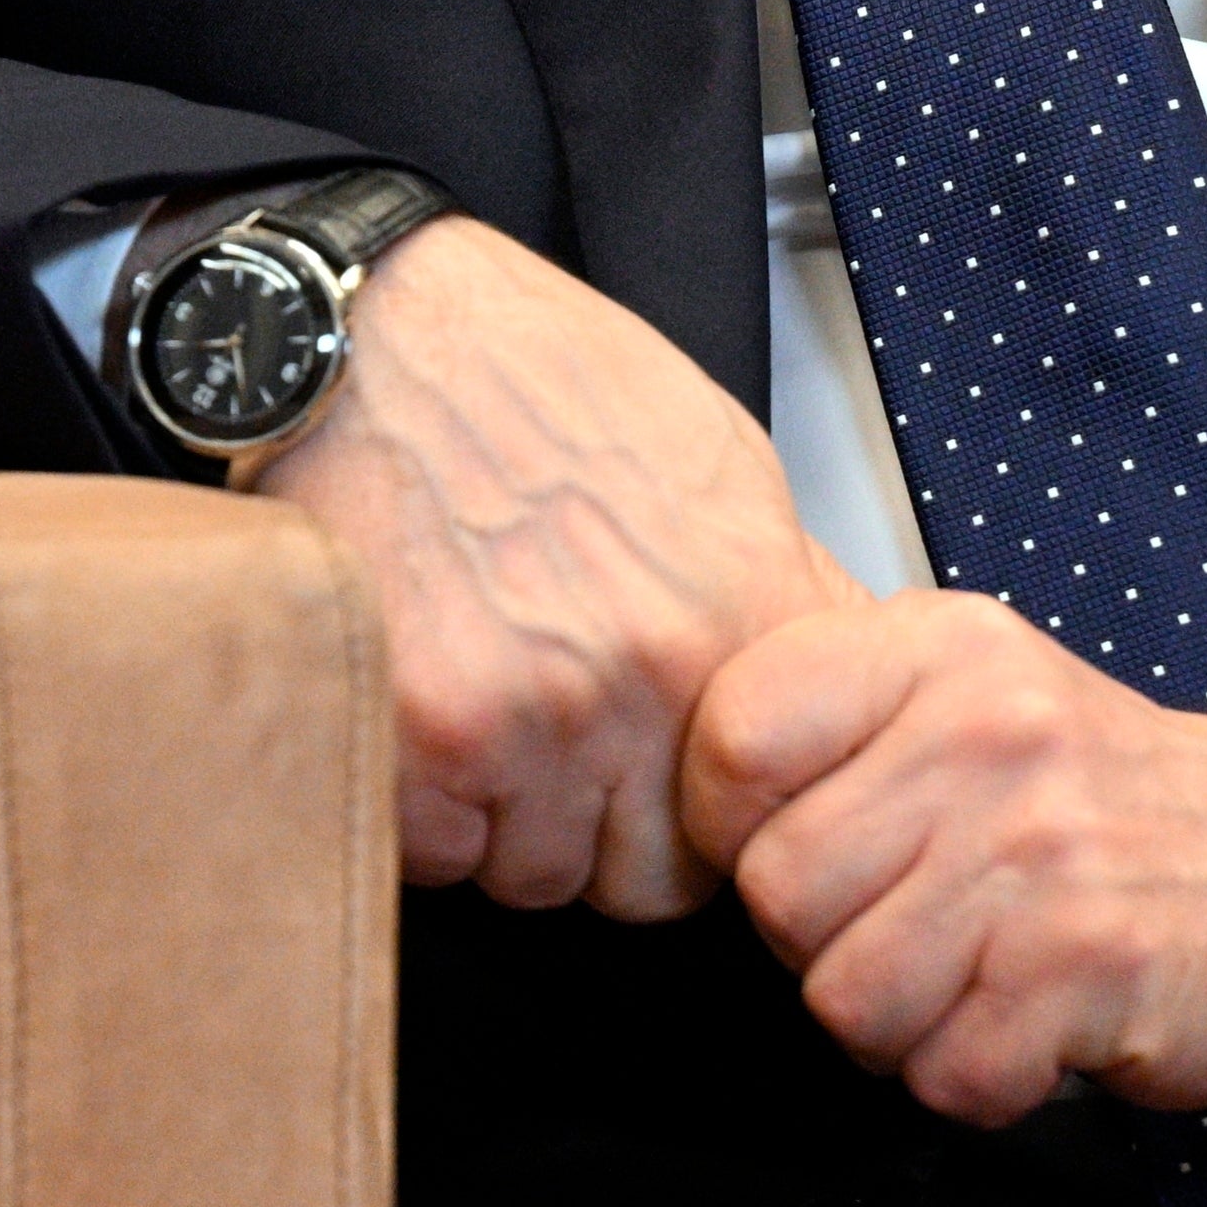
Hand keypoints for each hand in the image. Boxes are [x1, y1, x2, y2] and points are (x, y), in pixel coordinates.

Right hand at [247, 216, 862, 918]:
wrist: (369, 328)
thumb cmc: (528, 375)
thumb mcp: (712, 461)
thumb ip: (776, 597)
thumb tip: (837, 700)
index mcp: (737, 612)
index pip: (770, 819)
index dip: (715, 813)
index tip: (674, 779)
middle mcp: (648, 679)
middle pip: (650, 877)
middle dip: (608, 829)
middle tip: (559, 739)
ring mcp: (531, 716)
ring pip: (538, 874)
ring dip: (509, 818)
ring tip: (479, 696)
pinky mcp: (418, 735)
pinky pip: (437, 855)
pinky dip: (422, 806)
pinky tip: (416, 703)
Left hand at [679, 592, 1206, 1120]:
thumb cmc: (1107, 796)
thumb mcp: (971, 690)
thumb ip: (836, 723)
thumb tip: (695, 806)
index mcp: (932, 650)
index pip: (731, 738)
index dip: (732, 825)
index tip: (795, 844)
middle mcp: (983, 736)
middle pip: (777, 893)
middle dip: (823, 944)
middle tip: (908, 929)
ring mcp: (1039, 853)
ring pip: (845, 999)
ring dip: (898, 1025)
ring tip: (971, 979)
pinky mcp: (1090, 969)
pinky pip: (945, 1074)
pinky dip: (979, 1078)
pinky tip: (1031, 1025)